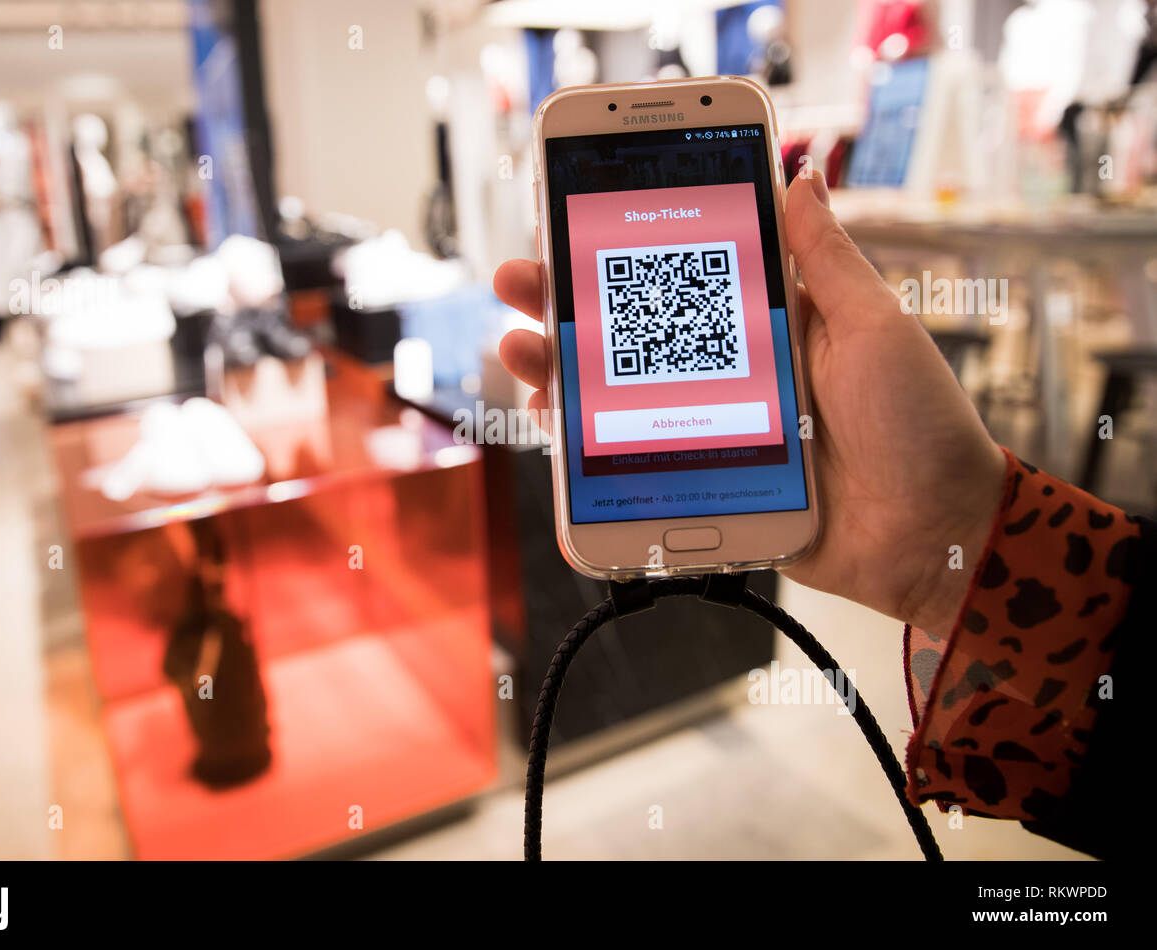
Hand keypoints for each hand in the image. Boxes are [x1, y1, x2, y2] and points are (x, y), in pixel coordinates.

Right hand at [494, 171, 1005, 633]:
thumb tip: (800, 180)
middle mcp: (730, 375)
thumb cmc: (919, 426)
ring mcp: (711, 432)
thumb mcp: (875, 325)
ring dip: (559, 371)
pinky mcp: (705, 489)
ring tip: (520, 347)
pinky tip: (553, 422)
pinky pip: (631, 466)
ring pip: (617, 398)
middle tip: (521, 278)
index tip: (572, 222)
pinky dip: (584, 449)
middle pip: (632, 335)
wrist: (933, 534)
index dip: (625, 252)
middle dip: (568, 304)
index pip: (681, 279)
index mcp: (768, 327)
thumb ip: (826, 260)